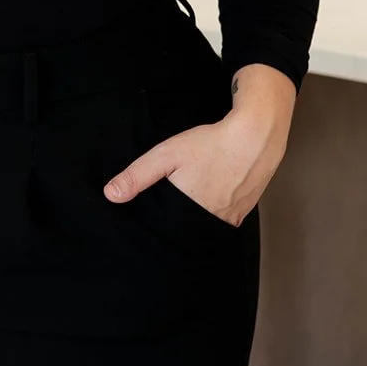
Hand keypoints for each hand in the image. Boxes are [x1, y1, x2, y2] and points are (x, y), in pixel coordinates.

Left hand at [102, 110, 285, 226]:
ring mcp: (229, 219)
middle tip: (173, 200)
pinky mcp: (244, 212)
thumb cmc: (210, 144)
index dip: (156, 220)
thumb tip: (110, 195)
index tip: (153, 210)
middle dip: (175, 219)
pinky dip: (214, 211)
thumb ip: (138, 175)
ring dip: (195, 216)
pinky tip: (212, 193)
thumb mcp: (166, 154)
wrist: (255, 137)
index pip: (164, 228)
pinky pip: (222, 219)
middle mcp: (209, 221)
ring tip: (192, 196)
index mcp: (186, 210)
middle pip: (184, 228)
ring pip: (204, 224)